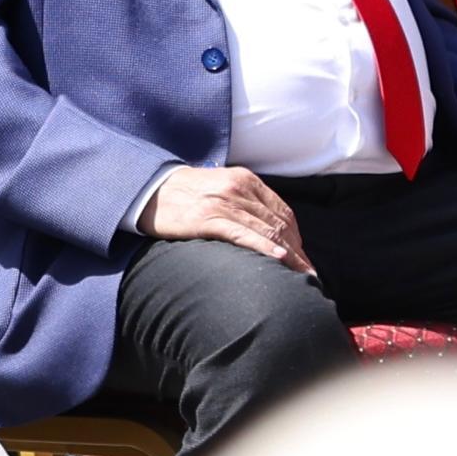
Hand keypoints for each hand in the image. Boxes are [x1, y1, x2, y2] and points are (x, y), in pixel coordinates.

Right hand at [143, 163, 312, 273]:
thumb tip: (266, 228)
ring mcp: (223, 202)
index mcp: (245, 180)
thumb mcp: (219, 188)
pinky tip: (278, 259)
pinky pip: (242, 234)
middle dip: (297, 250)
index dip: (297, 237)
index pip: (282, 211)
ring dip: (288, 255)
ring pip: (266, 230)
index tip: (304, 258)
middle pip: (278, 223)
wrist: (148, 190)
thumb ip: (243, 202)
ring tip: (300, 275)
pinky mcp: (207, 218)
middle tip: (308, 273)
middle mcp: (238, 188)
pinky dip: (263, 247)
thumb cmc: (184, 194)